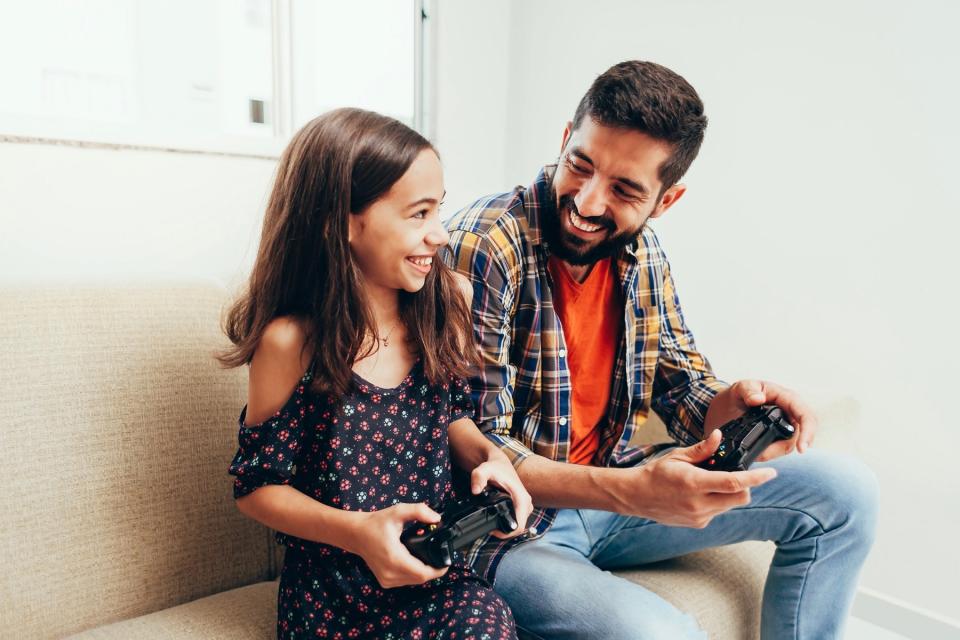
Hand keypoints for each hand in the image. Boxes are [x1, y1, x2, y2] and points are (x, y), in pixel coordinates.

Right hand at [350, 503, 448, 587]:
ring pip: (414, 581)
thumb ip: (419, 511)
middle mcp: (390, 573)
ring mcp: (386, 579)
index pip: (423, 573)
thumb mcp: (398, 511)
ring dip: (423, 572)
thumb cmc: (375, 523)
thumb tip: (436, 518)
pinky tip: (416, 562)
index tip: (446, 561)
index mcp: (394, 558)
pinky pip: (406, 581)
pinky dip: (414, 574)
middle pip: (421, 578)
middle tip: (440, 557)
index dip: (438, 570)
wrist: (356, 534)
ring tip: (429, 558)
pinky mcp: (385, 581)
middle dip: (433, 570)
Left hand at [470, 452, 533, 538]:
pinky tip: (496, 518)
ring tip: (491, 522)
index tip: (493, 531)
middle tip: (489, 528)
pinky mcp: (521, 507)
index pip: (519, 526)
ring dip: (505, 527)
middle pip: (518, 528)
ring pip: (517, 525)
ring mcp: (524, 506)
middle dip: (504, 531)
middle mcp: (526, 503)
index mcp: (521, 498)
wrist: (500, 463)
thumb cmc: (495, 467)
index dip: (506, 533)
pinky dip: (506, 522)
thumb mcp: (484, 470)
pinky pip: (516, 520)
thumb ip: (478, 478)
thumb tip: (475, 490)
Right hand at [617, 431, 777, 527]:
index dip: (756, 478)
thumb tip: (719, 437)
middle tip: (737, 474)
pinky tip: (701, 494)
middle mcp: (699, 504)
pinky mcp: (698, 524)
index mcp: (694, 483)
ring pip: (730, 505)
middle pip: (740, 498)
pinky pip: (718, 512)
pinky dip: (717, 502)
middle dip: (746, 486)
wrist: (637, 496)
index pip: (734, 483)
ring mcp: (699, 517)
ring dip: (730, 494)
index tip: (771, 473)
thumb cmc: (656, 474)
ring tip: (712, 482)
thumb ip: (702, 449)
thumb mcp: (678, 456)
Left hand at [728, 379, 818, 460]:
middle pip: (797, 436)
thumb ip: (748, 391)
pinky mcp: (779, 436)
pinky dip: (768, 453)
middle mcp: (791, 413)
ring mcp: (786, 426)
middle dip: (780, 448)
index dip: (807, 432)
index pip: (805, 415)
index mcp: (787, 398)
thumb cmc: (743, 391)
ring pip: (787, 446)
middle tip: (761, 455)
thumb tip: (758, 399)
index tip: (802, 449)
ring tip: (754, 453)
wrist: (734, 402)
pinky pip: (778, 449)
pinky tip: (756, 453)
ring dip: (771, 453)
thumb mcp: (742, 386)